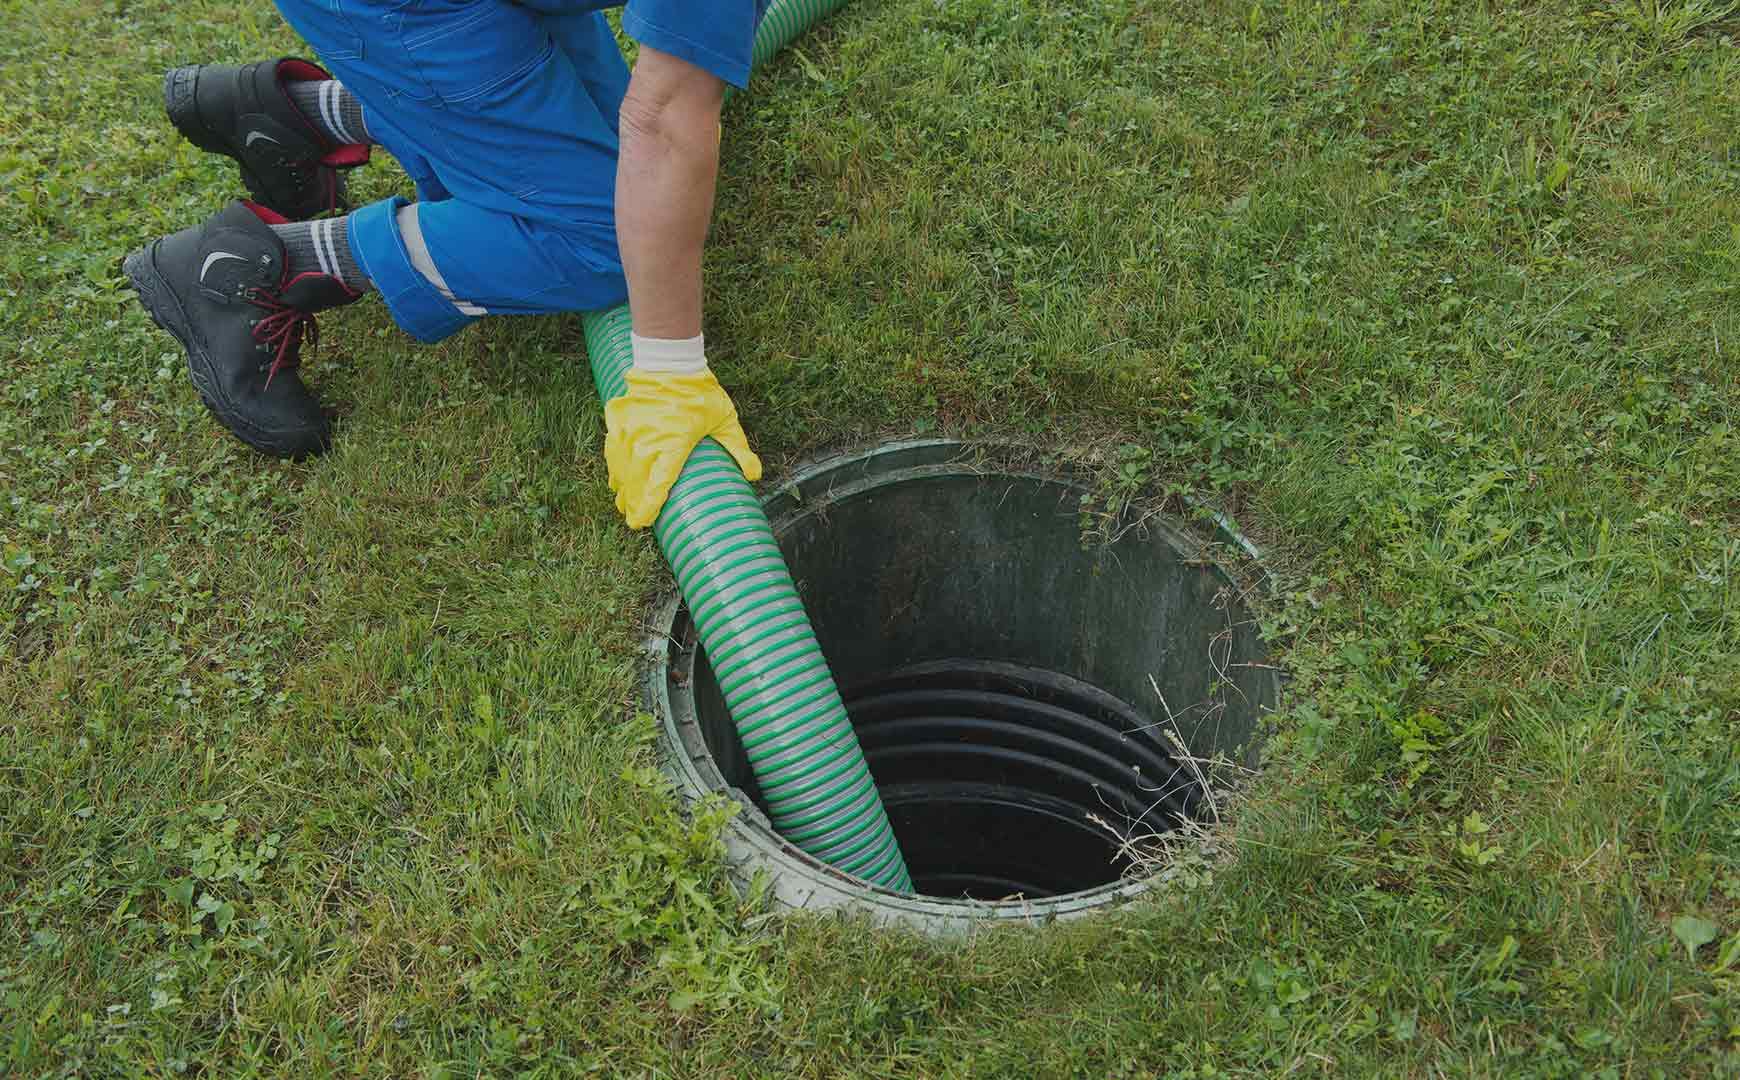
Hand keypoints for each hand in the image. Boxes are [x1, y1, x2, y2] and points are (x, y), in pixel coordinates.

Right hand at [603, 368, 761, 528]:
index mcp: (673, 444)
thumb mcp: (725, 420)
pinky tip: (616, 476)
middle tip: (633, 521)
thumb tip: (755, 476)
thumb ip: (738, 449)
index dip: (648, 506)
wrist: (670, 360)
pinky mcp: (618, 420)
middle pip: (634, 480)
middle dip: (632, 503)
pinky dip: (614, 465)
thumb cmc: (700, 392)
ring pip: (619, 466)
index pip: (657, 483)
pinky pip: (612, 449)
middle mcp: (646, 440)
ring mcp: (629, 430)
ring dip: (621, 486)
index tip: (642, 522)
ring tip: (623, 503)